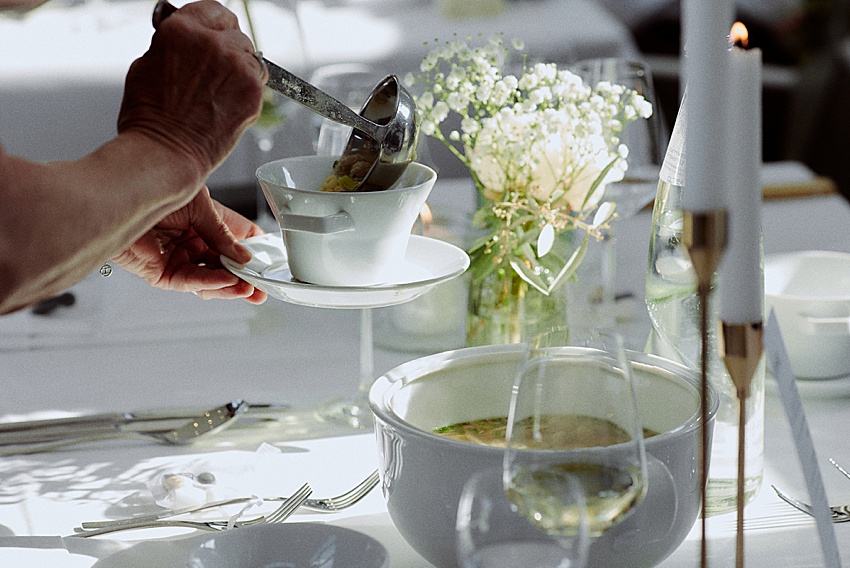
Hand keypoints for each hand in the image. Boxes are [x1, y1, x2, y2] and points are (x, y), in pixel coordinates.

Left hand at [113, 186, 266, 303]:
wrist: (123, 193)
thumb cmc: (157, 187)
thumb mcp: (203, 207)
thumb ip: (223, 234)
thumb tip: (244, 255)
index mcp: (206, 222)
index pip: (237, 241)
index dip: (254, 253)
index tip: (269, 264)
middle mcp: (193, 241)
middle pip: (225, 266)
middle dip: (245, 279)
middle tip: (262, 288)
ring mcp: (179, 258)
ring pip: (210, 279)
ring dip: (231, 285)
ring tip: (249, 289)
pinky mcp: (162, 273)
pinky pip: (191, 280)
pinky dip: (211, 282)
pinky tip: (227, 282)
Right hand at [117, 0, 266, 177]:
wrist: (164, 152)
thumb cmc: (150, 118)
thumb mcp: (147, 64)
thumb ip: (173, 46)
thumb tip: (187, 41)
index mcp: (181, 30)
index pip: (213, 10)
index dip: (213, 26)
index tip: (213, 36)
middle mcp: (213, 42)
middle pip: (235, 34)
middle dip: (227, 50)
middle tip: (214, 75)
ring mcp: (237, 66)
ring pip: (251, 56)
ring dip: (240, 70)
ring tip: (219, 94)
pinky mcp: (253, 90)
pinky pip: (259, 81)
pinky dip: (248, 91)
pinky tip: (228, 105)